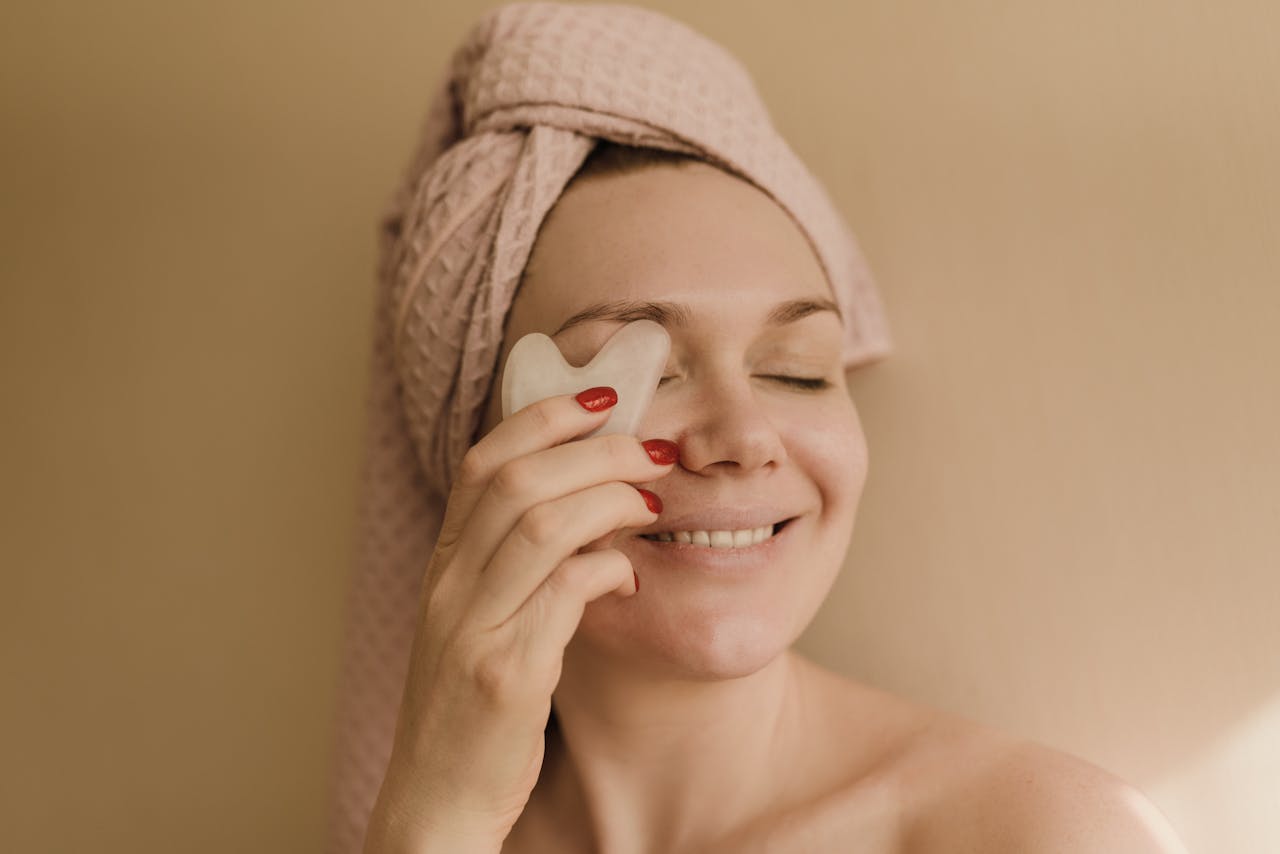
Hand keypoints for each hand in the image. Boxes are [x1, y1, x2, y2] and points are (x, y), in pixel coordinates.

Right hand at [363, 386, 675, 850]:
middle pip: (517, 480)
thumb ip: (516, 565)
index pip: (484, 462)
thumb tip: (587, 507)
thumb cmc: (473, 706)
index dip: (542, 417)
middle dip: (595, 450)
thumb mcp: (480, 621)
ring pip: (538, 526)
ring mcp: (471, 629)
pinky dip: (606, 567)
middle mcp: (448, 587)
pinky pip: (562, 594)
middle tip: (652, 450)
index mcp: (444, 565)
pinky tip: (630, 572)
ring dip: (609, 499)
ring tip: (653, 500)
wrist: (436, 799)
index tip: (599, 397)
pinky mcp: (504, 675)